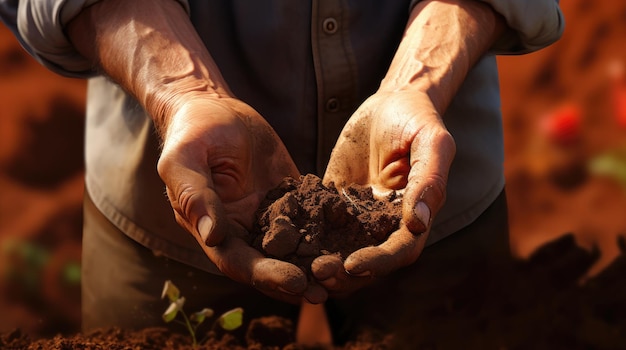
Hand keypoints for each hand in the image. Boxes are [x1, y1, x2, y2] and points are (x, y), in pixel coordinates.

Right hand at [157, 94, 325, 303]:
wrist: (214, 106)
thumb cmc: (193, 130)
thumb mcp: (185, 159)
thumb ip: (194, 196)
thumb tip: (213, 236)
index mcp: (213, 229)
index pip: (239, 262)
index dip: (266, 275)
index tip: (295, 282)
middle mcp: (241, 230)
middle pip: (269, 264)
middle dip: (297, 278)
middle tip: (328, 287)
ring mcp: (268, 215)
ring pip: (293, 247)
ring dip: (315, 263)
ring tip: (345, 274)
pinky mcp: (289, 197)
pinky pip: (310, 216)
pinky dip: (328, 231)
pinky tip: (353, 239)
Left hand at [312, 90, 455, 295]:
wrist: (392, 101)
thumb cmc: (417, 120)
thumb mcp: (431, 143)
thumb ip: (429, 180)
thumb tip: (419, 223)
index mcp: (413, 214)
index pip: (400, 250)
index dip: (379, 262)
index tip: (353, 265)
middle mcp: (386, 222)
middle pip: (369, 260)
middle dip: (345, 272)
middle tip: (318, 274)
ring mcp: (359, 213)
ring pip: (342, 249)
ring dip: (324, 261)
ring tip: (300, 266)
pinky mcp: (335, 200)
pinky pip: (320, 221)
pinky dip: (305, 234)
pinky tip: (282, 237)